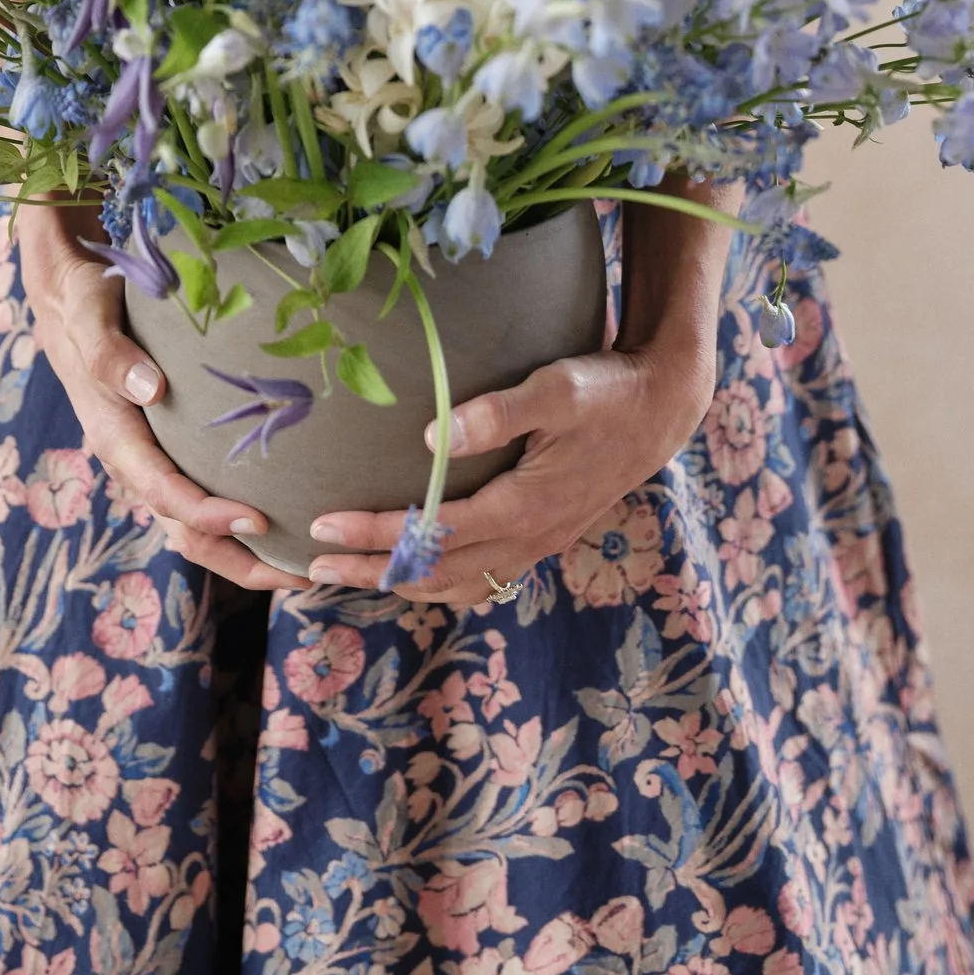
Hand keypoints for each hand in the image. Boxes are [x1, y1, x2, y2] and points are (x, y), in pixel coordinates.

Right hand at [17, 195, 294, 589]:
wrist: (68, 299)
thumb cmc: (84, 305)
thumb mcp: (90, 319)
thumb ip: (112, 355)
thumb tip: (151, 389)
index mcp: (115, 437)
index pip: (163, 491)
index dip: (207, 514)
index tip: (257, 520)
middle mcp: (133, 461)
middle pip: (184, 531)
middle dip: (239, 560)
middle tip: (301, 572)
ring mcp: (151, 460)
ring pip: (195, 527)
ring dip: (244, 553)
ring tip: (303, 566)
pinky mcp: (167, 451)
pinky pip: (201, 499)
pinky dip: (237, 521)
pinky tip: (285, 518)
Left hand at [303, 329, 716, 605]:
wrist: (661, 408)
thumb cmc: (606, 390)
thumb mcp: (556, 388)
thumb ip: (496, 412)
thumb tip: (430, 438)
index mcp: (522, 506)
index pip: (429, 533)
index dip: (372, 534)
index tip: (322, 527)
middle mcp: (528, 537)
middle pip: (434, 573)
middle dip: (371, 571)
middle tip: (312, 567)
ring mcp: (538, 543)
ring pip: (458, 586)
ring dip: (402, 583)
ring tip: (352, 576)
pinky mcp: (545, 537)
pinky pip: (483, 580)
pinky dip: (441, 584)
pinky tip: (419, 572)